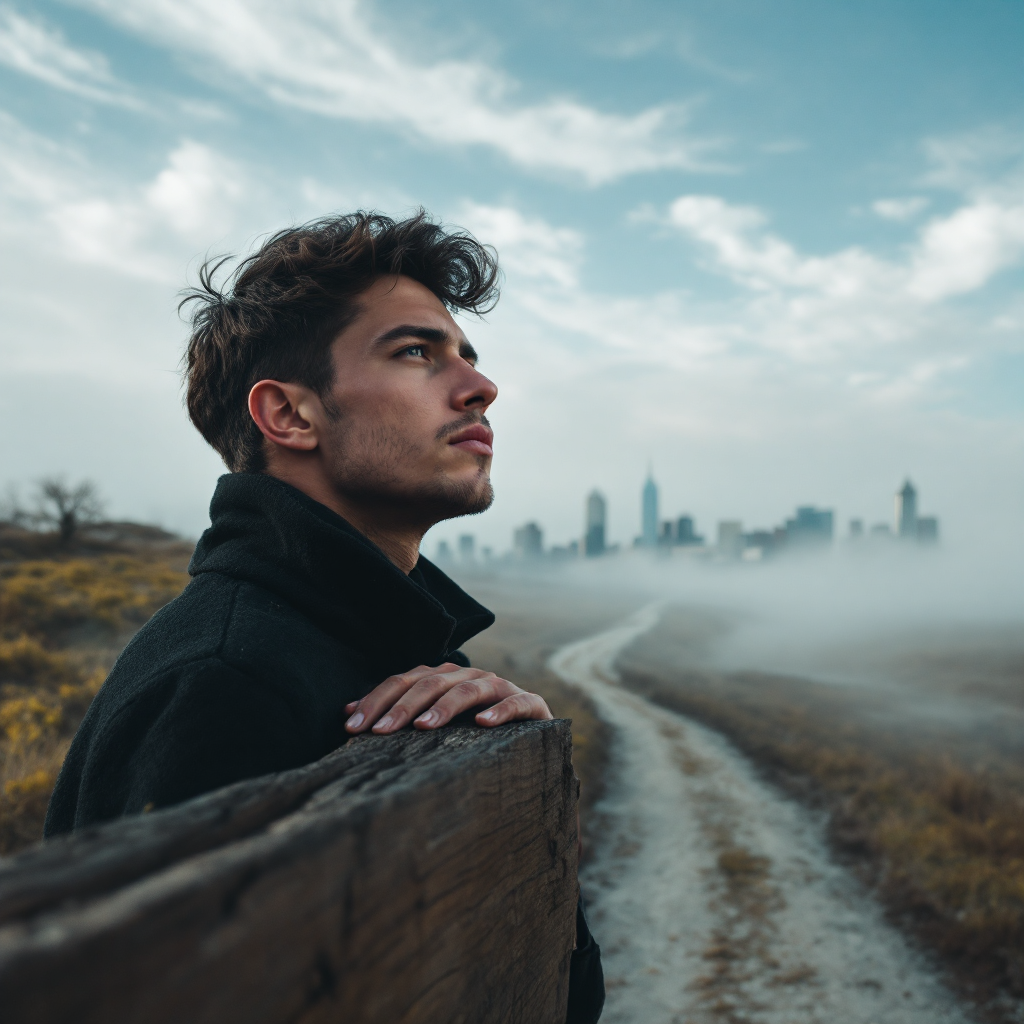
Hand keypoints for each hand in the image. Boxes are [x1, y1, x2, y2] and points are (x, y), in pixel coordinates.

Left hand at [344, 663, 552, 734]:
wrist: (531, 739)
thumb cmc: (471, 731)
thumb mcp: (434, 722)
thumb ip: (396, 713)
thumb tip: (346, 712)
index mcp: (443, 677)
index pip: (404, 681)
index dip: (377, 700)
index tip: (352, 725)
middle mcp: (468, 675)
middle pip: (430, 682)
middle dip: (402, 706)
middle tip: (379, 732)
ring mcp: (499, 687)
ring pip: (467, 689)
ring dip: (444, 706)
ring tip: (423, 727)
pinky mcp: (529, 703)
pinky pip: (515, 702)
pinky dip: (499, 711)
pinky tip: (482, 723)